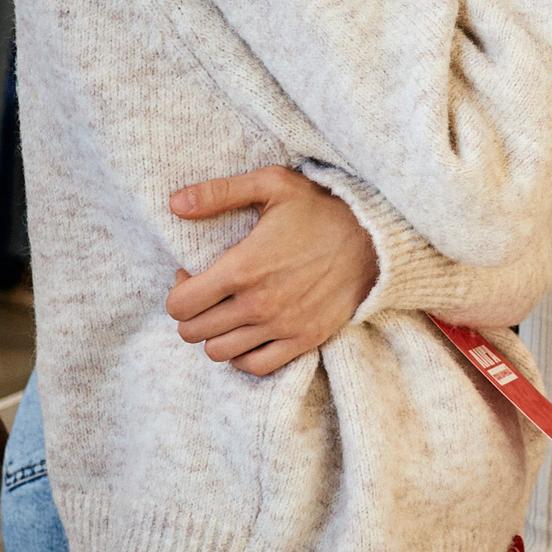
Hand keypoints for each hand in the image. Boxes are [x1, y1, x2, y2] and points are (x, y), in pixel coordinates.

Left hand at [163, 168, 379, 376]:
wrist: (376, 239)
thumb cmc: (322, 209)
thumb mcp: (272, 185)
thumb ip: (220, 192)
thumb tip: (176, 202)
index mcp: (242, 268)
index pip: (180, 305)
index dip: (176, 291)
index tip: (189, 276)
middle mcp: (258, 304)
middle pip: (193, 332)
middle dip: (191, 314)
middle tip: (207, 294)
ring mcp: (282, 327)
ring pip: (219, 352)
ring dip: (215, 334)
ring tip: (227, 312)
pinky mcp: (304, 340)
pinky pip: (255, 366)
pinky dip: (243, 355)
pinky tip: (248, 333)